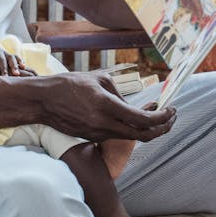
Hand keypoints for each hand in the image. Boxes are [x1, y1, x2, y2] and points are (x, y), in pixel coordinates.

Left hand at [0, 45, 35, 75]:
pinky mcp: (9, 54)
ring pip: (11, 57)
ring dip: (14, 66)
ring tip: (17, 74)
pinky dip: (20, 61)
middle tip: (6, 78)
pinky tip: (23, 67)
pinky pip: (16, 56)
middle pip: (3, 59)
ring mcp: (5, 52)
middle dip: (5, 69)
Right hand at [42, 70, 176, 142]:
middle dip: (163, 128)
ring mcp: (98, 134)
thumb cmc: (69, 85)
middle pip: (143, 136)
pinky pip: (117, 134)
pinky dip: (131, 127)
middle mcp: (104, 124)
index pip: (143, 120)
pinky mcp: (92, 137)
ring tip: (157, 111)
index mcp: (107, 106)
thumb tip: (134, 105)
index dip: (162, 117)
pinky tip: (134, 116)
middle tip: (171, 116)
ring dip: (147, 127)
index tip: (171, 109)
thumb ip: (120, 94)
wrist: (43, 101)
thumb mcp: (98, 79)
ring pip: (131, 136)